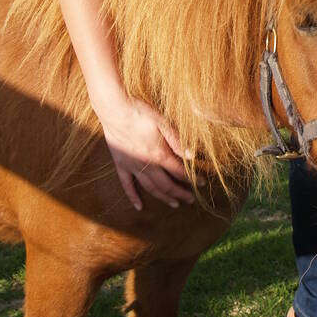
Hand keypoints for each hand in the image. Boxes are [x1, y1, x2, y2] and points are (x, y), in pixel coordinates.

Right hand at [98, 94, 195, 210]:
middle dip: (181, 193)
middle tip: (191, 199)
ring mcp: (132, 166)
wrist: (114, 109)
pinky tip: (139, 206)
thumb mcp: (163, 122)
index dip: (193, 179)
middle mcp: (146, 165)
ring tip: (174, 204)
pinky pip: (127, 185)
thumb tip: (192, 155)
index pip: (179, 172)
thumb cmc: (140, 112)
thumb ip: (177, 140)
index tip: (203, 183)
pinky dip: (133, 197)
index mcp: (158, 154)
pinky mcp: (120, 164)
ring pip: (150, 188)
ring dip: (163, 197)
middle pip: (167, 185)